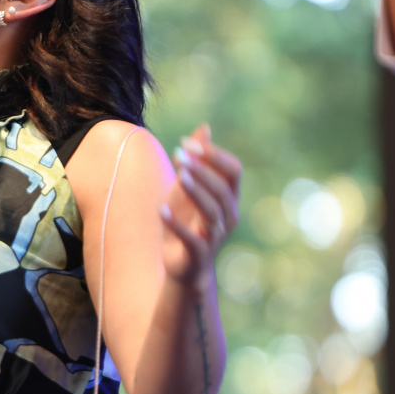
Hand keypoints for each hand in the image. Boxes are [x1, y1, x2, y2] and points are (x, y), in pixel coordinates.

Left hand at [161, 124, 241, 292]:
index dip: (214, 154)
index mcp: (229, 198)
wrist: (182, 264)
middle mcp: (228, 216)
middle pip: (223, 188)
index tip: (185, 144)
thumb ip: (198, 161)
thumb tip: (204, 128)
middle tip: (179, 154)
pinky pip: (192, 238)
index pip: (234, 170)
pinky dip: (176, 224)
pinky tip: (161, 210)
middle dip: (202, 169)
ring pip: (212, 211)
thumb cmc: (186, 221)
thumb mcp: (188, 188)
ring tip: (179, 176)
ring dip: (195, 191)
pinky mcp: (199, 254)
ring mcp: (215, 236)